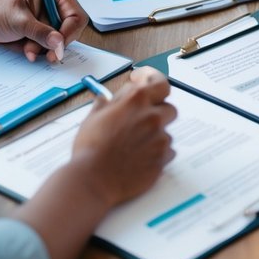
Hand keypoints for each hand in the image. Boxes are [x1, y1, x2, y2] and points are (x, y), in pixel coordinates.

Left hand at [0, 0, 88, 62]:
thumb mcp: (18, 20)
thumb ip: (39, 32)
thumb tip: (59, 43)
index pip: (76, 15)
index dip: (69, 33)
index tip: (58, 47)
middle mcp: (58, 4)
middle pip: (72, 30)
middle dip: (55, 43)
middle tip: (45, 55)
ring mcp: (53, 18)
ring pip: (62, 41)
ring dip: (46, 49)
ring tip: (28, 50)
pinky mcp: (47, 31)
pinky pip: (53, 46)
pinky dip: (42, 51)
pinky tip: (29, 50)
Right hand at [70, 68, 177, 205]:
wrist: (94, 180)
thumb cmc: (90, 149)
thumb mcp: (93, 118)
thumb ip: (106, 104)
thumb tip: (107, 99)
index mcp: (136, 101)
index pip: (159, 81)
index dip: (152, 78)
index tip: (144, 79)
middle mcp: (152, 117)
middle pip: (168, 107)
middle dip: (156, 111)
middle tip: (140, 119)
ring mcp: (160, 138)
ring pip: (166, 131)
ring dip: (154, 134)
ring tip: (133, 144)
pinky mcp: (163, 158)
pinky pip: (167, 151)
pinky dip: (156, 152)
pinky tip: (139, 157)